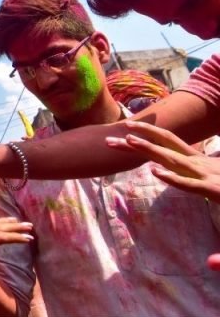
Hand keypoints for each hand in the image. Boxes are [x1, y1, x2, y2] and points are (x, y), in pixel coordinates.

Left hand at [105, 121, 219, 201]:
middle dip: (136, 141)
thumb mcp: (215, 172)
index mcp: (198, 160)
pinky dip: (174, 178)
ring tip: (129, 141)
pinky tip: (157, 173)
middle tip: (107, 138)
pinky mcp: (214, 191)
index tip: (127, 126)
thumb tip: (190, 160)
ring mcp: (205, 175)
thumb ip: (201, 168)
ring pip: (173, 160)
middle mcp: (198, 164)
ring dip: (150, 150)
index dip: (148, 133)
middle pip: (163, 147)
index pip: (169, 141)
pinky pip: (190, 185)